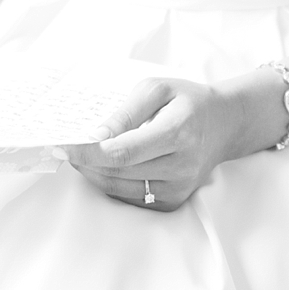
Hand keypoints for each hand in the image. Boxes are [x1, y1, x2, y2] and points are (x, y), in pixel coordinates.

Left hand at [62, 76, 247, 210]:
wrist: (224, 125)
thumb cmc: (188, 102)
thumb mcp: (158, 89)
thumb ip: (126, 111)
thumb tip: (97, 136)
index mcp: (178, 132)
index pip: (122, 152)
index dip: (88, 152)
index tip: (64, 145)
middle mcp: (181, 165)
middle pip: (117, 172)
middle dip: (86, 161)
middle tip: (68, 147)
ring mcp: (178, 187)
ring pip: (119, 187)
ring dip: (94, 172)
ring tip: (84, 155)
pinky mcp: (174, 200)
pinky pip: (131, 196)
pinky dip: (111, 182)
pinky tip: (106, 166)